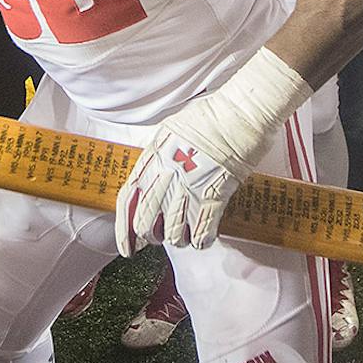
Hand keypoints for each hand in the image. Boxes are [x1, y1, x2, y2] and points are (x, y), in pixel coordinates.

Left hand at [114, 48, 309, 255]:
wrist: (239, 114)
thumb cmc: (209, 117)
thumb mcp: (169, 132)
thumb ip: (157, 157)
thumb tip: (151, 176)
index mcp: (151, 159)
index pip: (127, 202)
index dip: (124, 230)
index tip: (128, 248)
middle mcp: (165, 177)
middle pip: (145, 225)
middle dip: (153, 236)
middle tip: (164, 233)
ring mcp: (188, 189)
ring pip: (173, 236)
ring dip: (180, 238)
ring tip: (189, 230)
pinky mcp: (214, 197)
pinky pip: (202, 235)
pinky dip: (203, 240)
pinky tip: (207, 233)